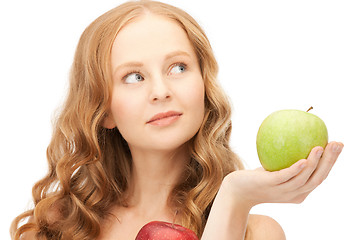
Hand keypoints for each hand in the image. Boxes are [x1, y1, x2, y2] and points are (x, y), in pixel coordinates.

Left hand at [223, 141, 343, 206]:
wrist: (237, 191)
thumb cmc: (256, 178)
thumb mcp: (274, 169)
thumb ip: (286, 158)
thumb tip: (294, 133)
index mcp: (299, 191)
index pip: (320, 176)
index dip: (331, 161)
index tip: (337, 144)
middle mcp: (294, 194)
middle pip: (318, 178)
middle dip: (330, 161)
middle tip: (337, 143)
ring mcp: (282, 192)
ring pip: (304, 179)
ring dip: (315, 163)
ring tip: (321, 147)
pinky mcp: (269, 186)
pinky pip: (285, 177)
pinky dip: (296, 170)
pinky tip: (303, 159)